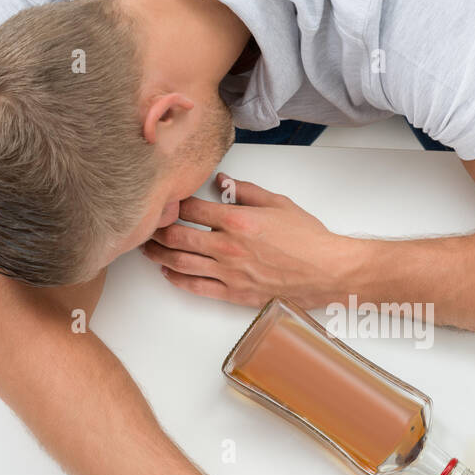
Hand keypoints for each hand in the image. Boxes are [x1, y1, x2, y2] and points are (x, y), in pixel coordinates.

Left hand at [140, 172, 359, 307]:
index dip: (174, 205)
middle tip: (147, 227)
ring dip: (159, 255)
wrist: (327, 271)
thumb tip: (224, 181)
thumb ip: (247, 191)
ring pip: (181, 263)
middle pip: (178, 237)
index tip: (167, 203)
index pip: (192, 210)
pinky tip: (168, 273)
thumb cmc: (309, 240)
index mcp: (238, 221)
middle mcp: (228, 247)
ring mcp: (230, 272)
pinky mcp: (234, 293)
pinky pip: (197, 287)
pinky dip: (178, 279)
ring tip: (148, 249)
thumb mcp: (279, 203)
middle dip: (157, 231)